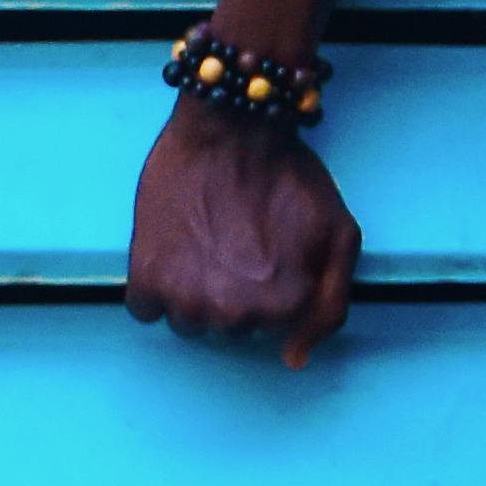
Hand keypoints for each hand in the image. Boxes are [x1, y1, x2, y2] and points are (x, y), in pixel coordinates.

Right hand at [125, 99, 361, 365]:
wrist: (231, 126)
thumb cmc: (288, 175)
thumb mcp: (340, 236)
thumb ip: (329, 307)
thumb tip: (293, 359)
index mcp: (285, 307)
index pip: (271, 332)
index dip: (270, 291)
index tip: (266, 254)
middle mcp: (234, 314)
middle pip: (228, 329)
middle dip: (232, 293)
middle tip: (234, 242)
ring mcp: (186, 299)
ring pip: (186, 321)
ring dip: (193, 292)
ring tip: (205, 242)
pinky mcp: (147, 277)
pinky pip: (145, 309)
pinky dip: (156, 285)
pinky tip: (174, 248)